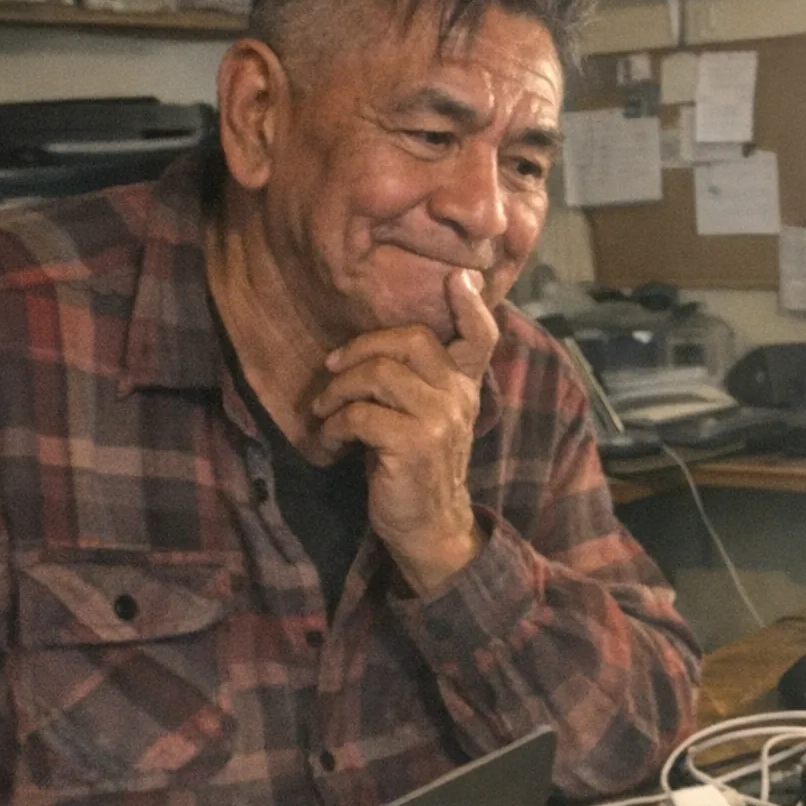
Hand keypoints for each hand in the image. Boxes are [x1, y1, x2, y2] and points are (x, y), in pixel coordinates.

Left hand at [311, 268, 497, 593]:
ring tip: (323, 411)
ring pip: (379, 374)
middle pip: (412, 340)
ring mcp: (440, 420)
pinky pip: (360, 414)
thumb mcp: (426, 418)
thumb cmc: (416, 468)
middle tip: (332, 368)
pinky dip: (333, 426)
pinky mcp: (414, 445)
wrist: (430, 528)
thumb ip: (417, 381)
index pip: (482, 336)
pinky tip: (329, 443)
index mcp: (465, 386)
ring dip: (338, 390)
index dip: (471, 305)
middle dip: (362, 346)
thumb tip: (369, 348)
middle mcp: (459, 397)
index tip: (457, 277)